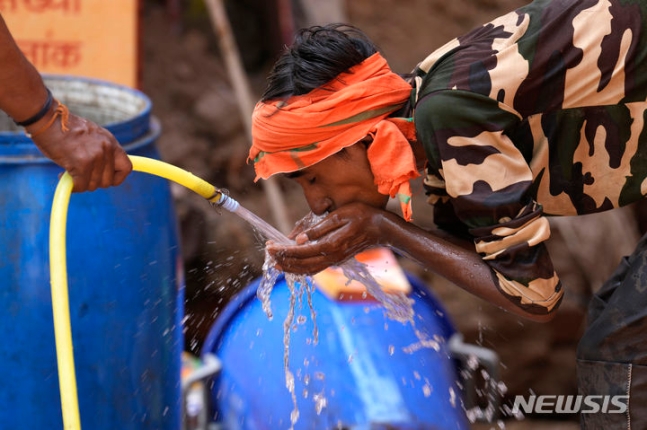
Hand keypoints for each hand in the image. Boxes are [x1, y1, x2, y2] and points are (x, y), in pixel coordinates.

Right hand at [29, 112, 132, 191]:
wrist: (47, 119)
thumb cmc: (65, 129)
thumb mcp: (92, 136)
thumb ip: (102, 151)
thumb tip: (103, 170)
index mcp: (111, 142)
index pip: (127, 168)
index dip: (117, 178)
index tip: (106, 180)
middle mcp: (106, 149)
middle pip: (108, 181)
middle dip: (94, 182)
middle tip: (81, 176)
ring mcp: (95, 156)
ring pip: (93, 185)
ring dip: (81, 183)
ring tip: (70, 173)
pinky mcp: (82, 163)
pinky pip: (81, 185)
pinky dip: (73, 186)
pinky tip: (63, 177)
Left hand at [267, 202, 389, 274]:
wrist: (382, 229)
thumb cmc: (362, 216)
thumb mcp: (340, 215)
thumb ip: (319, 229)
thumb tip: (298, 239)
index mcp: (331, 245)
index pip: (300, 251)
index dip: (283, 251)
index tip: (270, 247)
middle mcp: (332, 257)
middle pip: (301, 264)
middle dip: (283, 260)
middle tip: (268, 254)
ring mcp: (335, 261)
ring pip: (308, 271)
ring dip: (290, 268)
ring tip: (276, 263)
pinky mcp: (337, 261)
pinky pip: (316, 269)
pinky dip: (302, 269)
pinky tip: (294, 265)